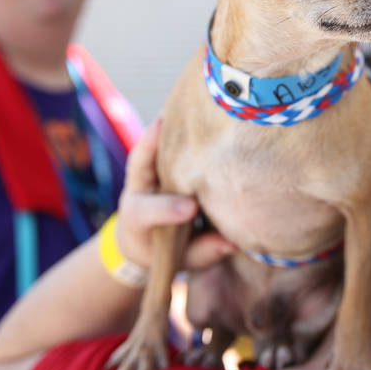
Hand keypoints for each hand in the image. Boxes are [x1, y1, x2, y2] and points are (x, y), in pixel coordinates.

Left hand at [116, 119, 234, 270]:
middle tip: (185, 136)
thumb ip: (205, 252)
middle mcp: (136, 191)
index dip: (168, 209)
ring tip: (186, 108)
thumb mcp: (183, 261)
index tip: (190, 208)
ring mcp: (141, 175)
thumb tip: (234, 241)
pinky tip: (189, 107)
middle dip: (158, 151)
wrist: (138, 240)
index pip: (150, 212)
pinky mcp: (149, 163)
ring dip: (163, 128)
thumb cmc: (166, 250)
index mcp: (138, 220)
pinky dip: (169, 124)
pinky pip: (154, 141)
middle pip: (140, 167)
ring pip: (146, 149)